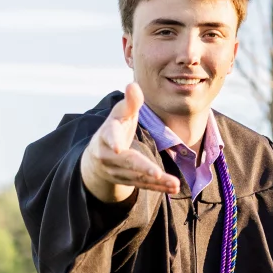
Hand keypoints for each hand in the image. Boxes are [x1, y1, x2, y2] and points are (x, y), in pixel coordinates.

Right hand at [80, 82, 178, 203]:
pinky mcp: (128, 181)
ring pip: (139, 177)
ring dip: (157, 182)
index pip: (110, 137)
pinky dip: (159, 188)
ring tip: (175, 184)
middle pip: (128, 162)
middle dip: (143, 168)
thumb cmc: (114, 129)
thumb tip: (133, 85)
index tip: (117, 149)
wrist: (97, 158)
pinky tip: (174, 188)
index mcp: (107, 136)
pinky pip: (144, 186)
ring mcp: (118, 172)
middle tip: (157, 173)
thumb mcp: (119, 113)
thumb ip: (130, 102)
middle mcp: (110, 157)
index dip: (113, 141)